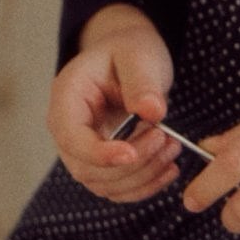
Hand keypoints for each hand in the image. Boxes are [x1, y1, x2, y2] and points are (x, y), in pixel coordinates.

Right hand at [45, 4, 180, 202]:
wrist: (129, 58)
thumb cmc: (128, 51)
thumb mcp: (137, 54)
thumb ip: (142, 82)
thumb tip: (153, 112)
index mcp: (66, 98)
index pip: (72, 138)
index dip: (99, 153)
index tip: (132, 152)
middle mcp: (68, 130)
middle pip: (88, 169)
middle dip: (132, 164)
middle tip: (166, 139)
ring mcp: (83, 151)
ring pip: (104, 185)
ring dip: (142, 176)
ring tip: (172, 148)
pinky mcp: (102, 164)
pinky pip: (119, 189)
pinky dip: (145, 185)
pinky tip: (169, 168)